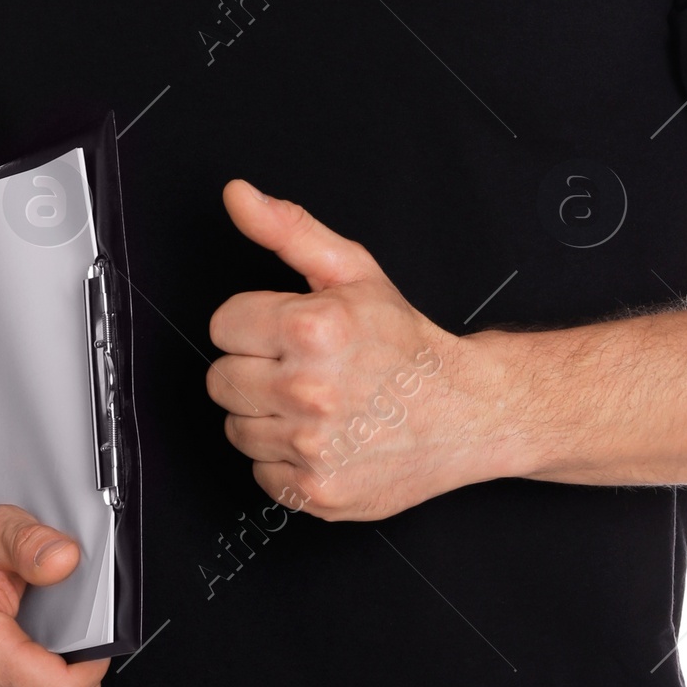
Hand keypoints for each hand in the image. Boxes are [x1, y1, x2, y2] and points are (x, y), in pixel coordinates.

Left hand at [206, 181, 498, 519]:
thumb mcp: (352, 271)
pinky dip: (285, 460)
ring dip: (267, 416)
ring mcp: (313, 446)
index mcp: (312, 328)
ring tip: (316, 404)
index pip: (223, 325)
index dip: (254, 324)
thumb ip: (287, 230)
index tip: (288, 332)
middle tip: (303, 368)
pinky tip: (323, 439)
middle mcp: (309, 390)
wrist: (466, 411)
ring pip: (236, 428)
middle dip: (255, 369)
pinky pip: (261, 473)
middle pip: (220, 380)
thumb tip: (237, 195)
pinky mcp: (318, 491)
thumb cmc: (406, 343)